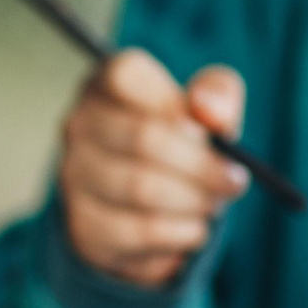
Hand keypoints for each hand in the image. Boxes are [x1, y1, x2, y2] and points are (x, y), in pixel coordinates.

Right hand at [58, 50, 247, 286]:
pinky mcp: (81, 226)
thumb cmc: (184, 137)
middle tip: (234, 180)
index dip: (175, 103)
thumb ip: (218, 94)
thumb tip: (208, 109)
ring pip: (141, 189)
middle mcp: (80, 125)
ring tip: (214, 203)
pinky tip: (195, 228)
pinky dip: (180, 233)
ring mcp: (73, 177)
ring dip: (194, 201)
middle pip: (143, 138)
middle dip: (202, 165)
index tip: (209, 130)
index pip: (125, 74)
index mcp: (107, 83)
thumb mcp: (210, 106)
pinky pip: (137, 233)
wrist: (151, 202)